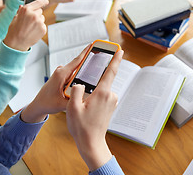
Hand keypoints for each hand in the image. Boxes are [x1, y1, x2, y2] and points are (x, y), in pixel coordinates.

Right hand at [3, 0, 47, 50]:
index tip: (46, 1)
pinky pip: (43, 25)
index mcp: (26, 10)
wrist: (17, 43)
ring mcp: (39, 22)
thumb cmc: (14, 30)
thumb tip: (22, 6)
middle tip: (30, 21)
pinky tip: (33, 31)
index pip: (38, 2)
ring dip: (38, 21)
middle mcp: (34, 14)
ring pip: (42, 18)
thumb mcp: (15, 18)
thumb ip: (21, 11)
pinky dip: (40, 28)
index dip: (43, 1)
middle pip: (40, 11)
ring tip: (30, 27)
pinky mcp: (43, 29)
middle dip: (36, 14)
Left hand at [20, 45, 91, 122]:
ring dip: (83, 74)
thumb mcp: (63, 104)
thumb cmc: (47, 103)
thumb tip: (89, 95)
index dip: (86, 52)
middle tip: (98, 64)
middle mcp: (61, 71)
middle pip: (79, 65)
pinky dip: (78, 78)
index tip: (93, 44)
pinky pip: (73, 75)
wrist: (38, 105)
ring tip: (86, 83)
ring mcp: (61, 73)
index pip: (77, 60)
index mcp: (61, 74)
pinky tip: (80, 86)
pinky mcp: (61, 77)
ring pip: (76, 71)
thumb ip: (76, 99)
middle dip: (88, 64)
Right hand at [66, 50, 122, 170]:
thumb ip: (76, 90)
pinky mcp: (111, 106)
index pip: (110, 71)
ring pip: (100, 90)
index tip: (120, 50)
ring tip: (83, 109)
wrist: (91, 143)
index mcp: (102, 93)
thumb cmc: (82, 127)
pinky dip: (94, 99)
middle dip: (92, 84)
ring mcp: (112, 101)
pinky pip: (102, 97)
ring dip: (91, 94)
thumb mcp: (72, 107)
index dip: (115, 59)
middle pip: (101, 82)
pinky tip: (87, 110)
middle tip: (83, 99)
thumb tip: (80, 84)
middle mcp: (110, 95)